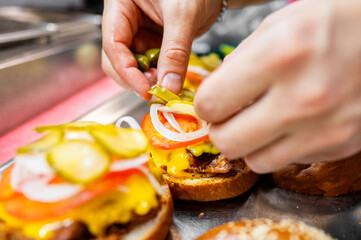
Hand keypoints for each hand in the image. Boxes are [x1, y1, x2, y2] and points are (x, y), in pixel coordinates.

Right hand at [102, 0, 221, 99]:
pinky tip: (171, 78)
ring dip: (148, 79)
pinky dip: (160, 76)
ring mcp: (140, 34)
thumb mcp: (183, 14)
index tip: (144, 89)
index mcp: (121, 5)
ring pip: (135, 67)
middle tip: (156, 89)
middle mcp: (126, 22)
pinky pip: (152, 66)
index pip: (113, 44)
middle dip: (135, 78)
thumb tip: (169, 86)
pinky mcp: (155, 44)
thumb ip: (175, 51)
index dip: (126, 71)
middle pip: (118, 59)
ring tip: (167, 82)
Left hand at [195, 0, 360, 172]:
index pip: (212, 104)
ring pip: (255, 161)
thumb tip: (213, 95)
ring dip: (249, 144)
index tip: (211, 101)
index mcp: (280, 55)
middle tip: (229, 116)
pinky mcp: (339, 145)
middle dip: (221, 129)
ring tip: (259, 121)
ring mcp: (324, 128)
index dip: (205, 105)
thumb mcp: (279, 25)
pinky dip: (279, 146)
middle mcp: (302, 97)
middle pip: (228, 142)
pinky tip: (288, 124)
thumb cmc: (333, 24)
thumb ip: (239, 62)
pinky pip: (288, 160)